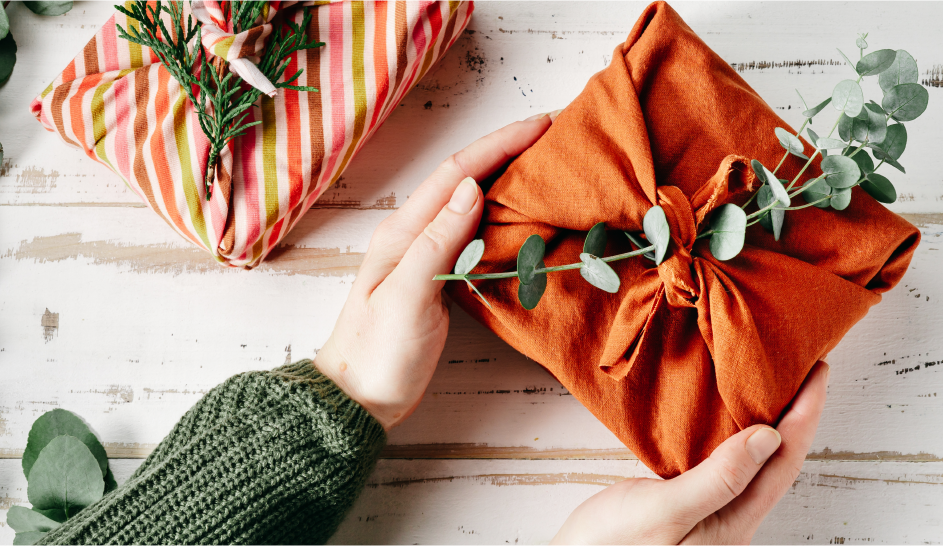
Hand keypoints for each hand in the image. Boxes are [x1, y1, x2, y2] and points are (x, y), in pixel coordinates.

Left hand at [315, 112, 556, 429]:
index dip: (500, 144)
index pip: (458, 173)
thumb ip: (437, 241)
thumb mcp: (407, 297)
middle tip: (556, 136)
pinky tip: (526, 216)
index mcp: (403, 231)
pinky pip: (477, 233)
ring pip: (474, 202)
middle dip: (509, 150)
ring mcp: (427, 255)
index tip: (542, 126)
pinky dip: (505, 215)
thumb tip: (472, 188)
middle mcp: (415, 234)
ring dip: (509, 178)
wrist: (357, 398)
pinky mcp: (440, 278)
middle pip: (467, 178)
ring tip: (549, 166)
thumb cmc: (376, 353)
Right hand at [552, 362, 828, 544]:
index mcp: (733, 525)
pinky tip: (721, 414)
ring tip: (769, 380)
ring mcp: (708, 514)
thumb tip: (768, 436)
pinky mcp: (684, 505)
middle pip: (777, 461)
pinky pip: (722, 463)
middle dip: (795, 414)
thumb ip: (718, 478)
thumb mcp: (664, 513)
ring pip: (751, 461)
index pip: (784, 462)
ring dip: (766, 420)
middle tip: (801, 366)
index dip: (806, 415)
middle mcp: (729, 520)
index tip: (816, 371)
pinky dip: (730, 432)